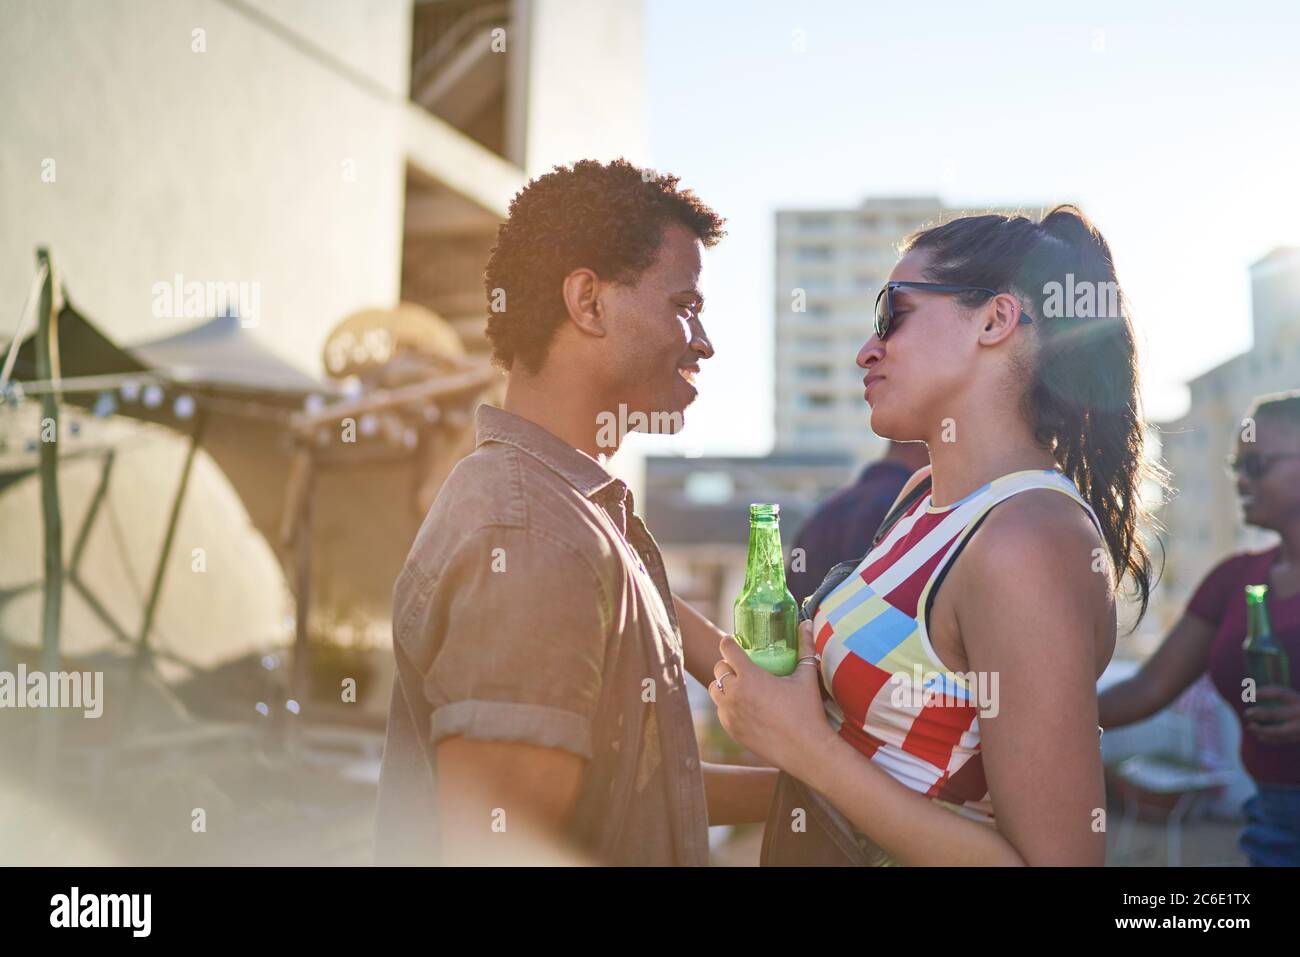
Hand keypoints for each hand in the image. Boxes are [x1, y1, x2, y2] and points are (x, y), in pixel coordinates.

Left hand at [706, 619, 830, 775]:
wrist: (805, 750)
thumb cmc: (807, 711)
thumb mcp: (806, 676)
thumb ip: (804, 647)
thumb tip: (806, 623)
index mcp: (750, 676)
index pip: (727, 650)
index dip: (729, 643)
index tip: (732, 642)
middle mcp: (734, 693)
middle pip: (718, 669)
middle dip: (728, 664)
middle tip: (740, 666)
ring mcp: (729, 713)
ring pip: (714, 690)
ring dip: (723, 685)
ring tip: (738, 685)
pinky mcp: (730, 730)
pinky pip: (720, 711)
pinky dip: (727, 705)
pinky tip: (741, 706)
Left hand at [1245, 686, 1299, 742]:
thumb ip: (1290, 701)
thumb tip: (1261, 693)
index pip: (1280, 693)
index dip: (1265, 691)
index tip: (1252, 693)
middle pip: (1275, 713)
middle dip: (1259, 713)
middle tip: (1247, 714)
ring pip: (1278, 731)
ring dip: (1262, 729)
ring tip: (1250, 727)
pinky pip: (1284, 739)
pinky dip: (1271, 738)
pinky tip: (1261, 736)